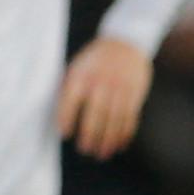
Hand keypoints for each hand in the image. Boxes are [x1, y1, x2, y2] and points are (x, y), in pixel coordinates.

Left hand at [55, 37, 155, 159]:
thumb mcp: (77, 66)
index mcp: (82, 75)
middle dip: (89, 135)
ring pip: (114, 119)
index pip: (71, 100)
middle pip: (95, 114)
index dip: (66, 118)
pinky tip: (120, 144)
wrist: (126, 41)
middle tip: (85, 150)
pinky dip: (125, 133)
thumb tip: (59, 115)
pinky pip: (130, 117)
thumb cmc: (95, 59)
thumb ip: (68, 87)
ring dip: (108, 139)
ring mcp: (120, 88)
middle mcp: (101, 82)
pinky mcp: (134, 93)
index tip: (64, 134)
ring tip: (102, 153)